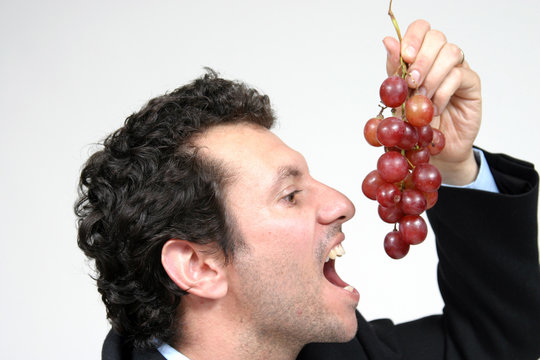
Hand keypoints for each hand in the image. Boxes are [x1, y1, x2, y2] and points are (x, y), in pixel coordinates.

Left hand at [383, 20, 481, 185]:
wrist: (435, 150)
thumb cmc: (416, 123)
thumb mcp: (398, 98)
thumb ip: (395, 72)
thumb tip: (388, 41)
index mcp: (421, 56)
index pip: (421, 30)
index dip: (413, 38)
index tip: (405, 57)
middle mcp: (441, 59)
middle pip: (436, 38)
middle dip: (421, 60)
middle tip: (412, 82)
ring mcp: (459, 69)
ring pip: (450, 53)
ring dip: (432, 76)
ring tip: (422, 99)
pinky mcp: (471, 84)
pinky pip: (459, 76)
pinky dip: (443, 92)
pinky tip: (434, 109)